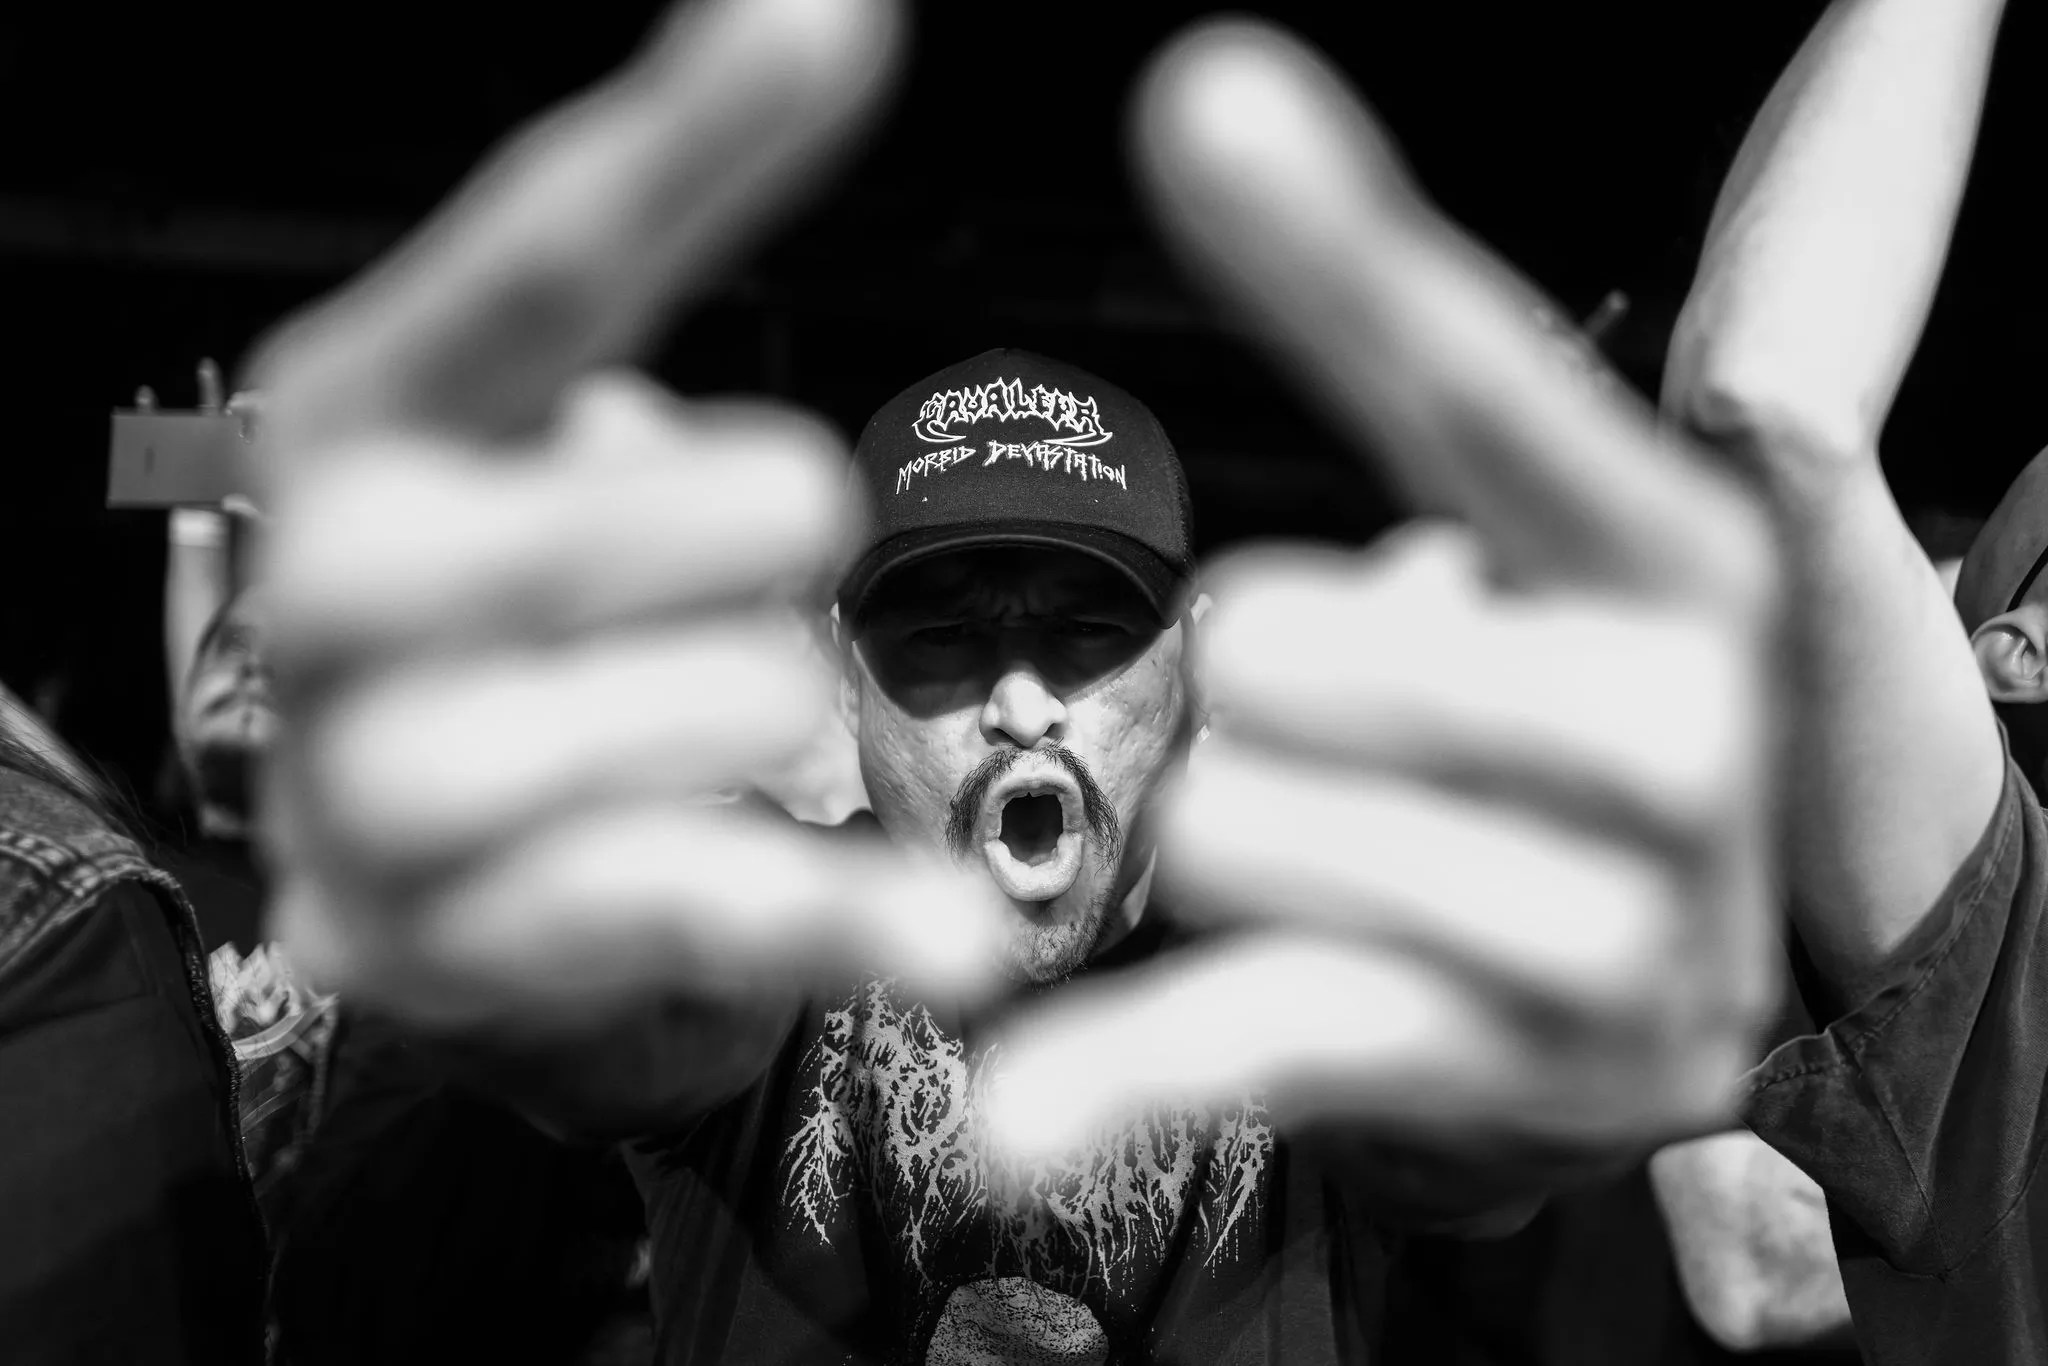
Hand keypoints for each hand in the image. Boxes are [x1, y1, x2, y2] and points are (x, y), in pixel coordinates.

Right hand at [252, 0, 1003, 1032]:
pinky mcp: (448, 949)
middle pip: (622, 516)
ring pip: (702, 712)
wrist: (447, 883)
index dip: (685, 147)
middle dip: (756, 529)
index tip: (823, 24)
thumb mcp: (560, 438)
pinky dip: (846, 915)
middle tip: (771, 545)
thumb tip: (805, 13)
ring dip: (775, 706)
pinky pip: (702, 905)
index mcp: (359, 420)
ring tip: (726, 714)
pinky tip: (953, 936)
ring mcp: (372, 788)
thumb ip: (655, 252)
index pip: (534, 267)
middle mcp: (324, 592)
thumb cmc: (531, 621)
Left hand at [988, 21, 1782, 1154]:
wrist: (1634, 1009)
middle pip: (1280, 646)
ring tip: (1350, 862)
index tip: (1202, 98)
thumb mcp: (1505, 562)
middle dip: (1256, 691)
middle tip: (1355, 743)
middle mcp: (1683, 735)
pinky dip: (1133, 1074)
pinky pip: (1263, 1034)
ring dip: (1228, 840)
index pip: (1473, 391)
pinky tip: (1019, 1126)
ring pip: (1233, 826)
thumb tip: (1219, 87)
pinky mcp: (1510, 1079)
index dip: (1334, 256)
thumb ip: (1379, 357)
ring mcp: (1613, 931)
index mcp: (1663, 563)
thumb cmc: (1525, 757)